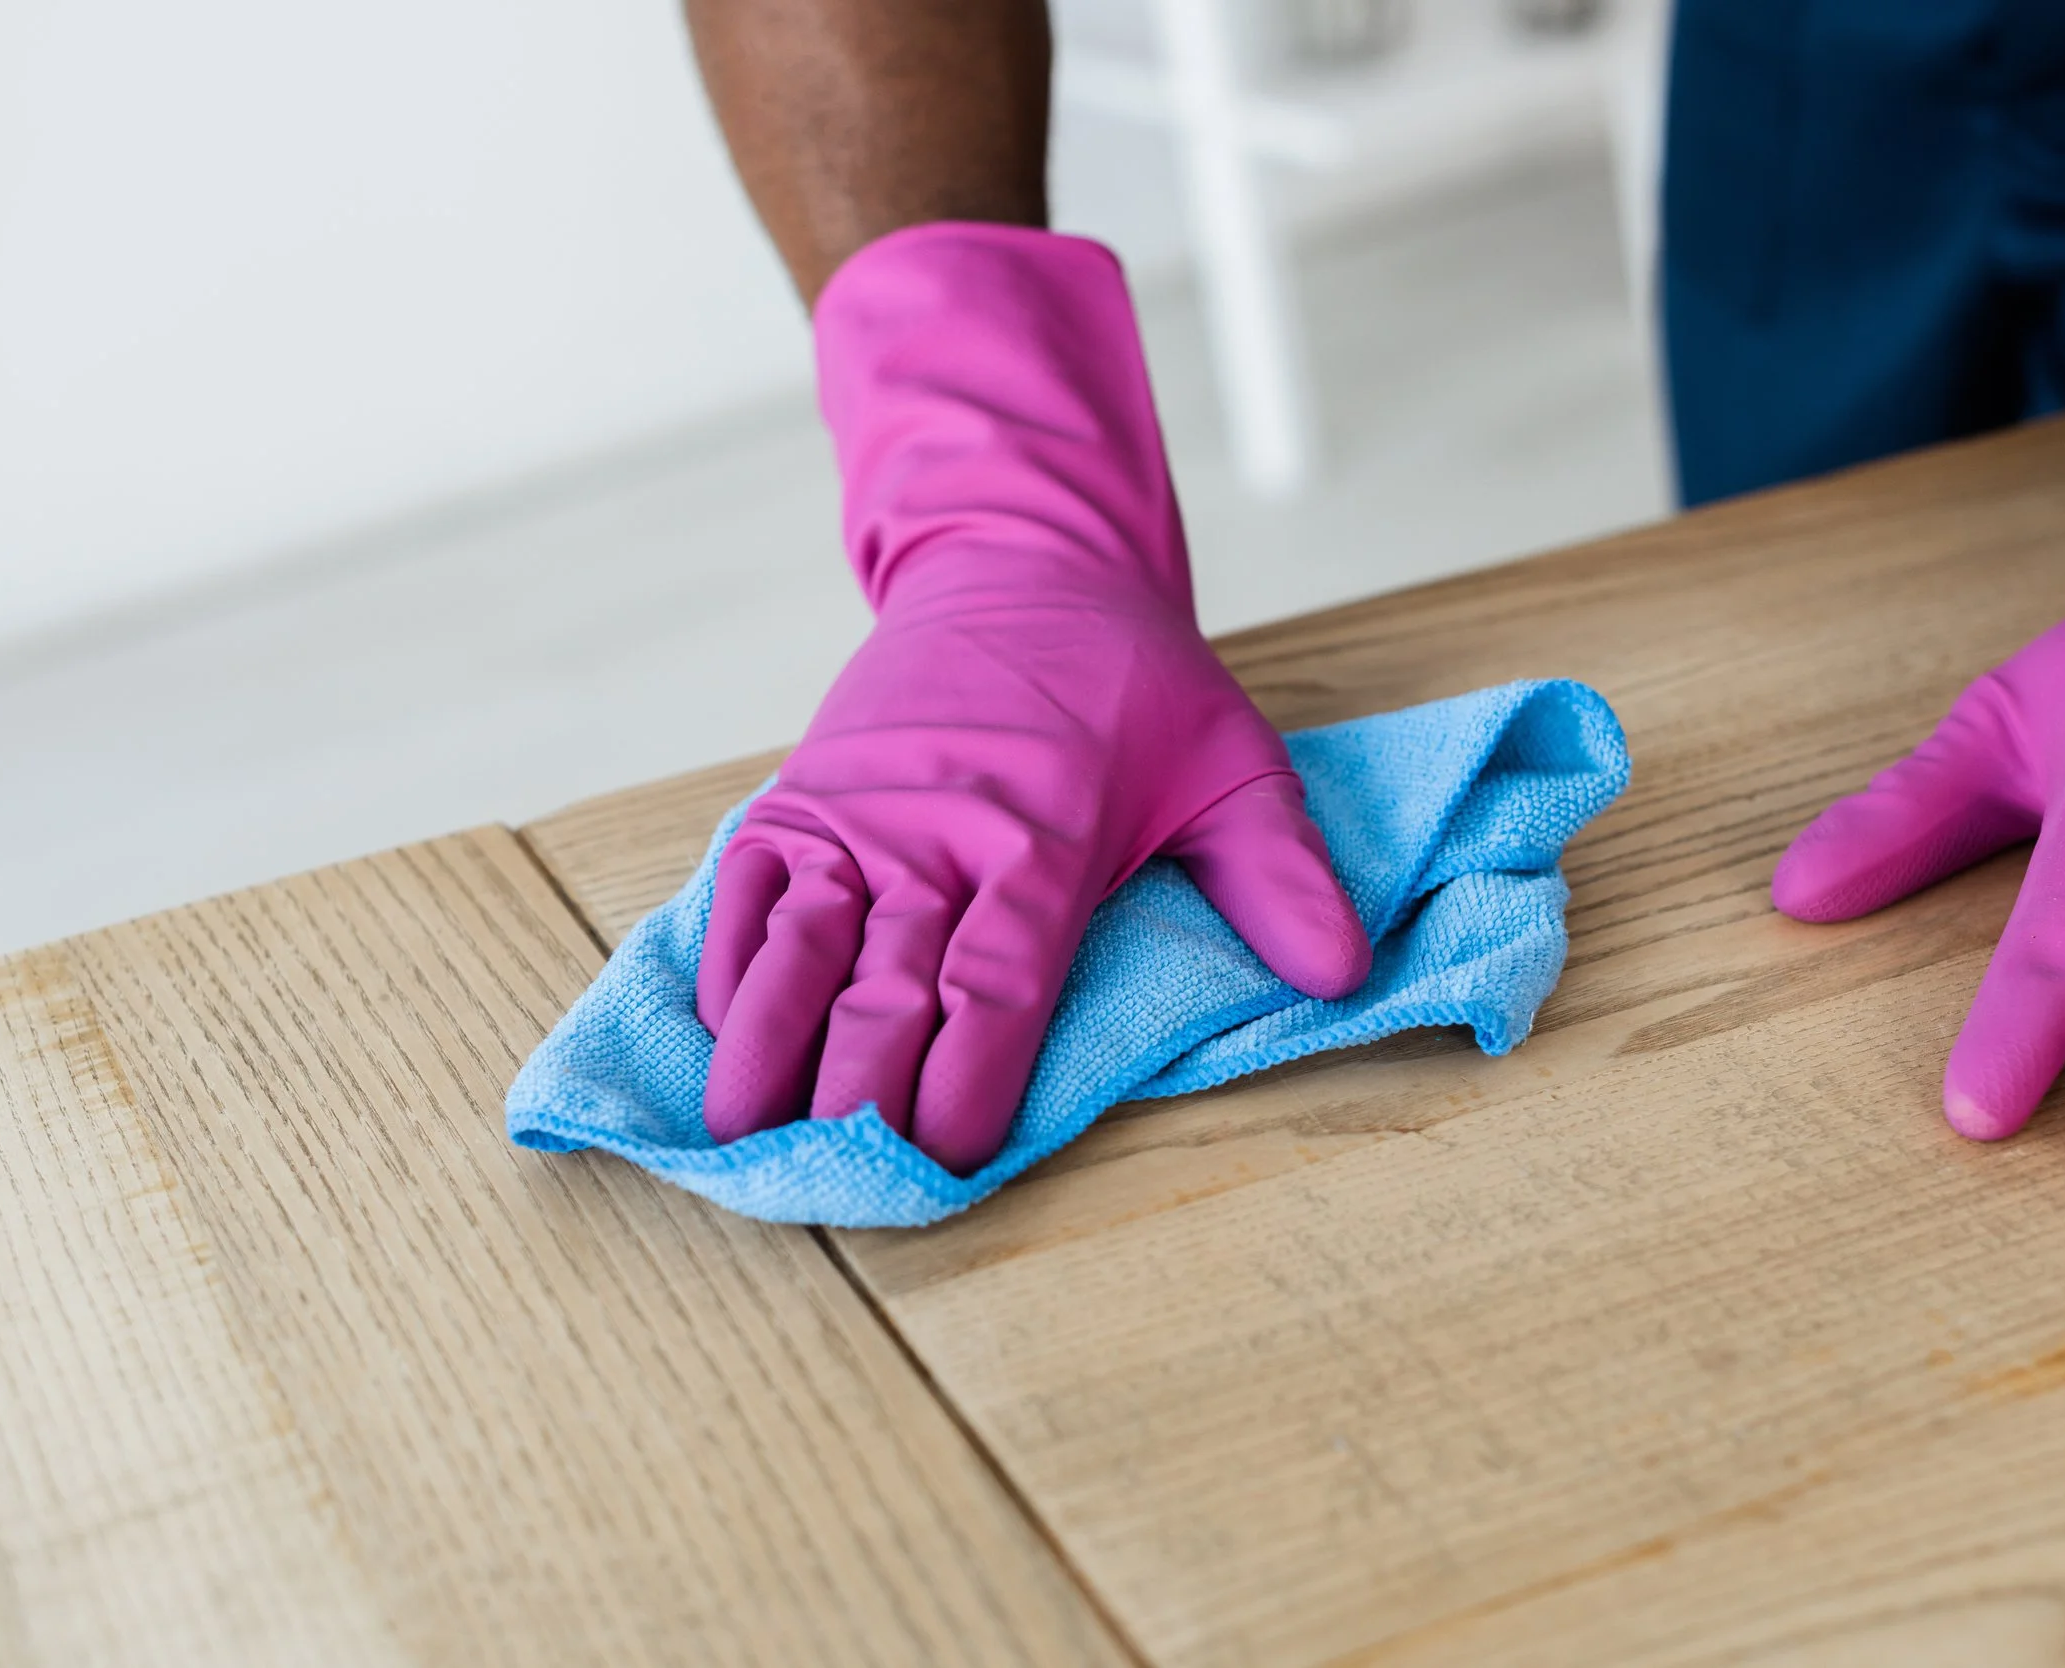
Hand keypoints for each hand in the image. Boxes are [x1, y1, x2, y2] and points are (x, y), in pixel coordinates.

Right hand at [696, 225, 1368, 1173]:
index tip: (952, 1157)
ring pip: (795, 945)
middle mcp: (935, 833)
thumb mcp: (1233, 763)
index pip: (996, 985)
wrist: (1020, 565)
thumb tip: (1341, 974)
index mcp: (1042, 837)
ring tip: (738, 1132)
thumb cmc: (1132, 685)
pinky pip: (747, 889)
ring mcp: (856, 814)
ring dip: (766, 1044)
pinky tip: (722, 1031)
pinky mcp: (802, 795)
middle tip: (838, 1178)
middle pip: (882, 986)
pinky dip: (730, 962)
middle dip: (856, 1093)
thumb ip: (1280, 874)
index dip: (966, 1079)